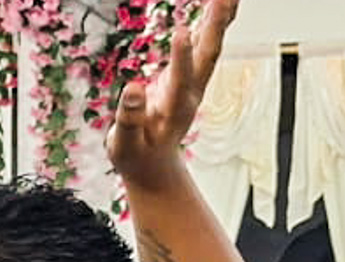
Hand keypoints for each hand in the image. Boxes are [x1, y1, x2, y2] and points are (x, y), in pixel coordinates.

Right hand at [108, 0, 237, 187]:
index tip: (181, 33)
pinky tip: (217, 6)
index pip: (180, 80)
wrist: (154, 163)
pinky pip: (205, 44)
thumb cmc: (136, 155)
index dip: (181, 58)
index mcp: (174, 110)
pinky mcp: (189, 75)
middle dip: (215, 26)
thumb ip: (129, 119)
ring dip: (220, 19)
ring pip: (211, 46)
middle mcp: (190, 92)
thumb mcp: (124, 145)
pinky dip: (212, 23)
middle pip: (208, 55)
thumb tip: (134, 88)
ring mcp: (193, 82)